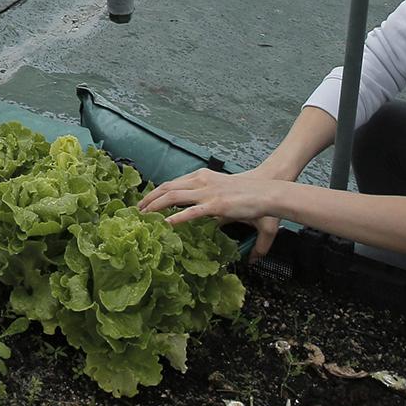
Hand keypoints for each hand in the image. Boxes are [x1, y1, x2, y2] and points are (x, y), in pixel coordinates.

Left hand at [138, 168, 288, 258]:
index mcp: (202, 177)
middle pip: (167, 187)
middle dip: (149, 198)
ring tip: (143, 217)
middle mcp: (200, 181)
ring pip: (172, 197)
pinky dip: (175, 218)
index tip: (146, 202)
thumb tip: (215, 228)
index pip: (173, 183)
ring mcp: (207, 192)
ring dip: (154, 206)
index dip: (157, 192)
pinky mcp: (216, 205)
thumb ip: (218, 214)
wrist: (268, 190)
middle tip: (137, 211)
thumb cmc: (250, 196)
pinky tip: (165, 225)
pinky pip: (190, 212)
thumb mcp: (227, 200)